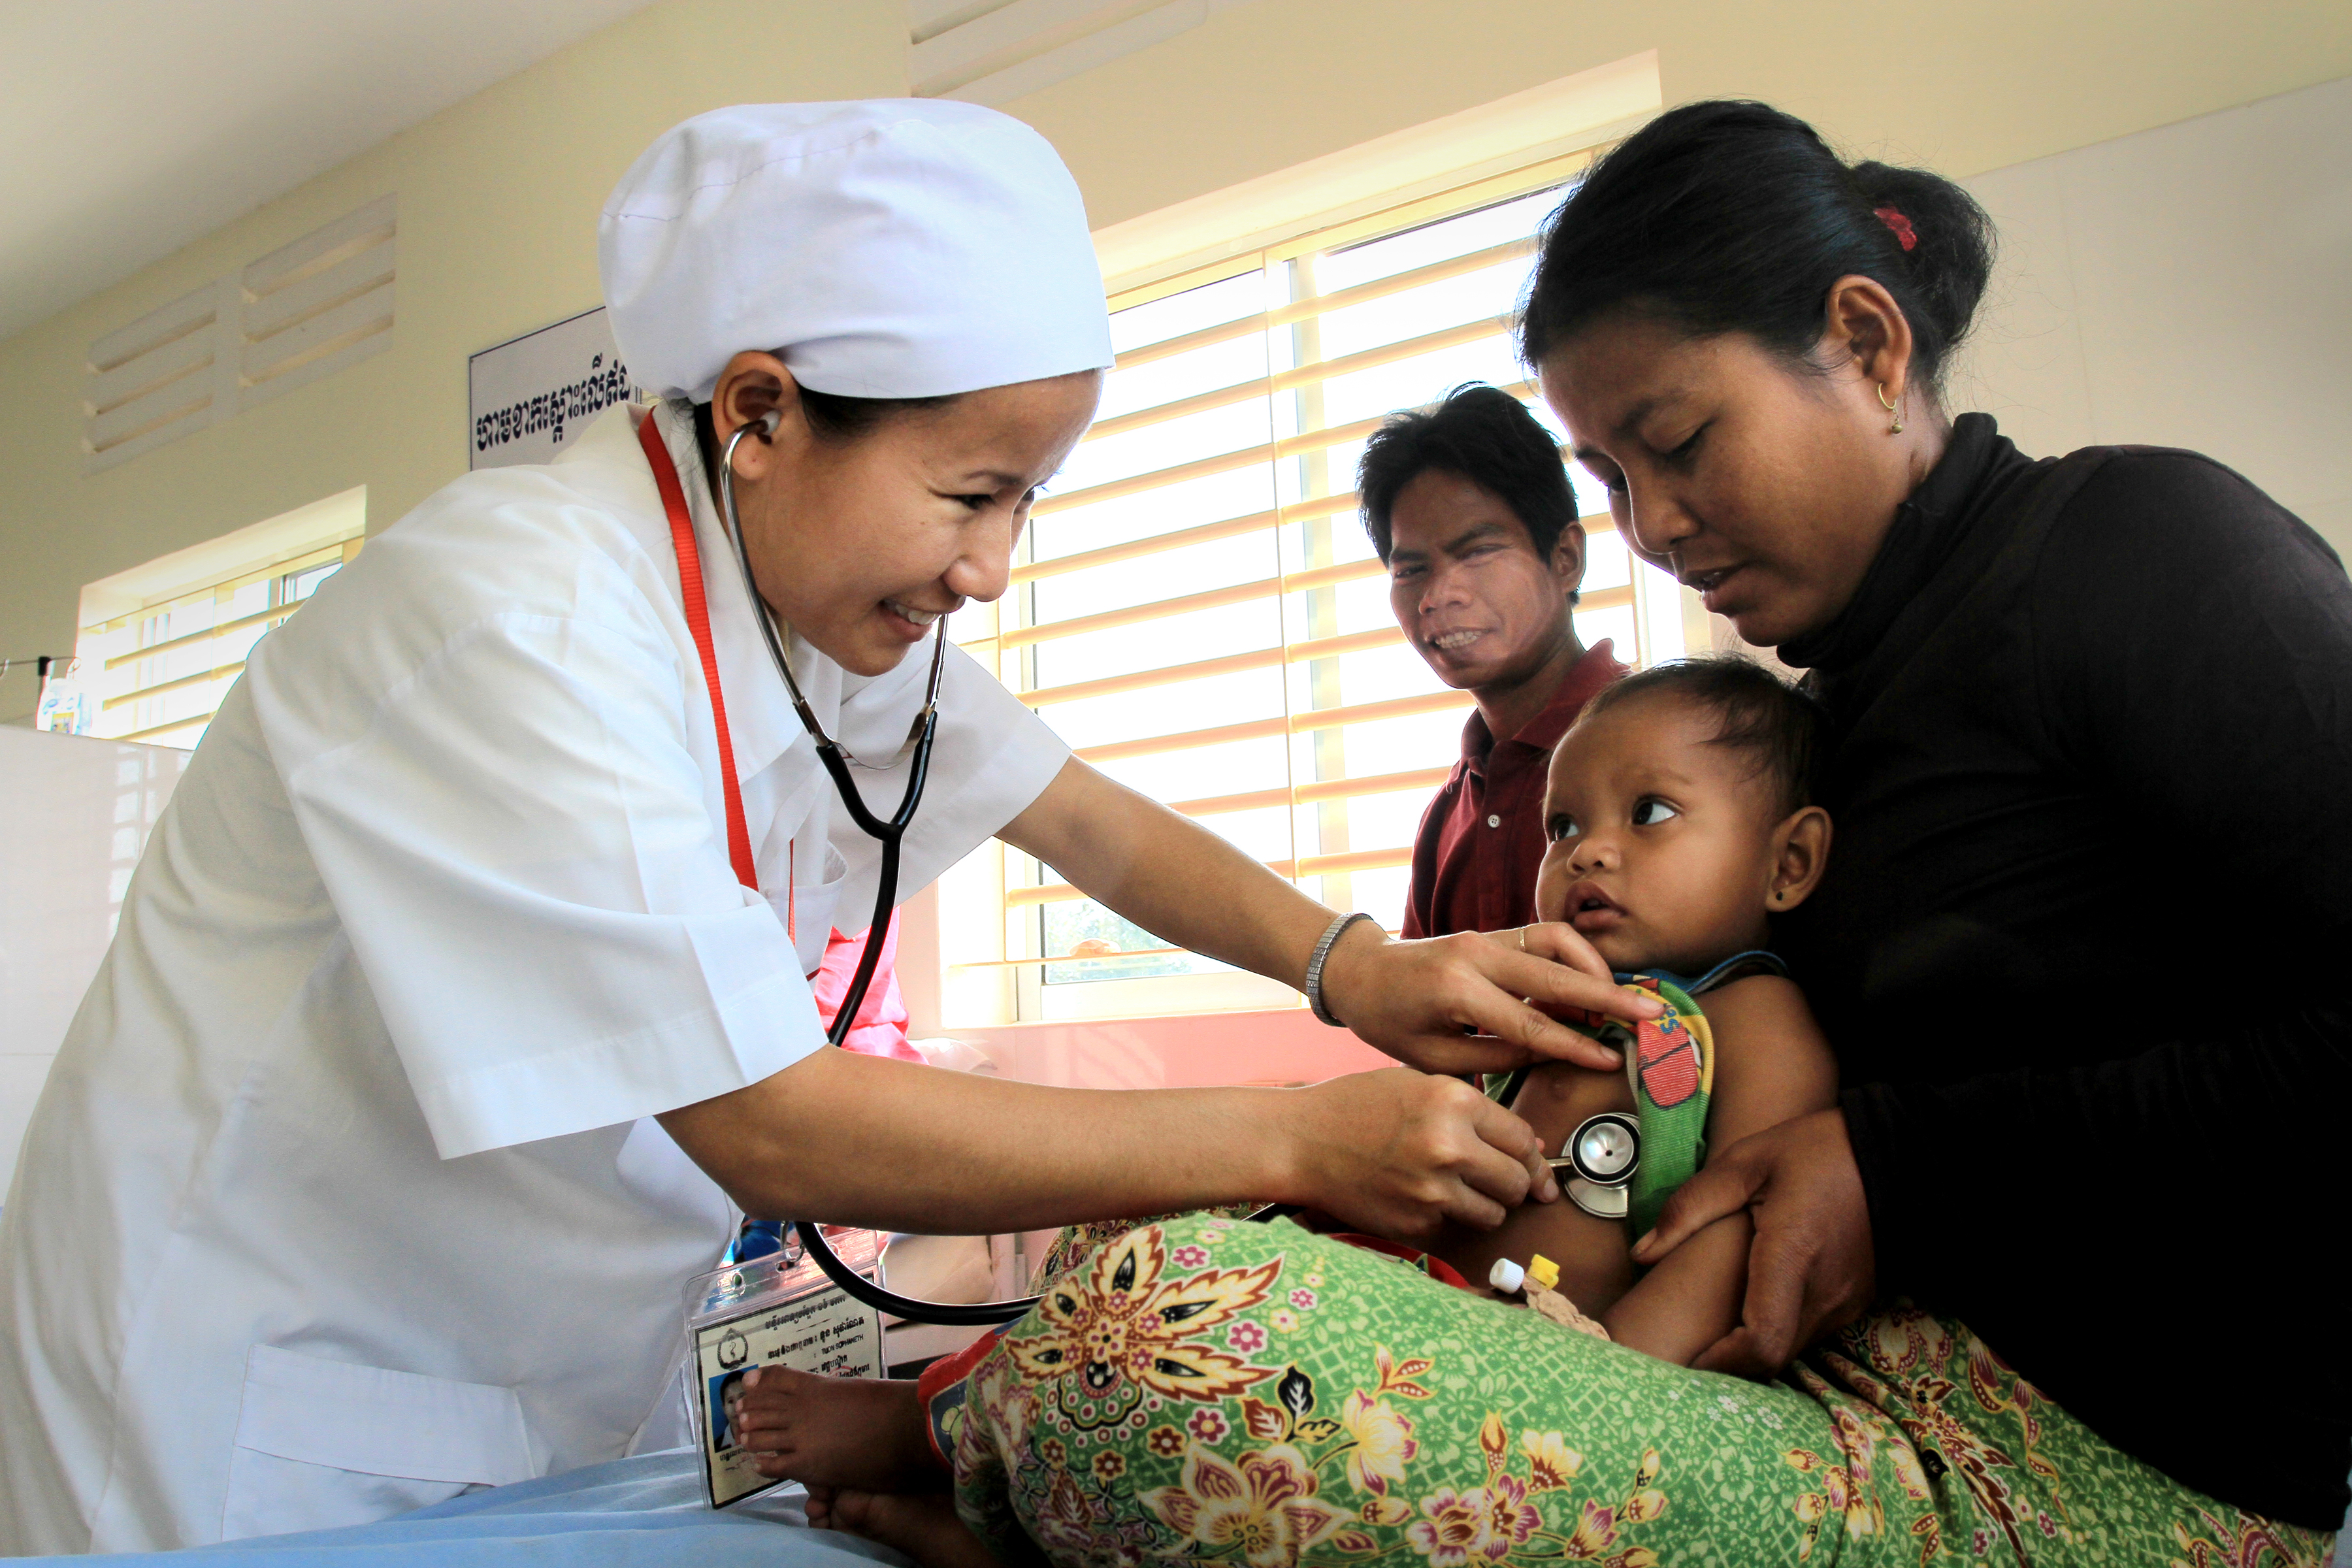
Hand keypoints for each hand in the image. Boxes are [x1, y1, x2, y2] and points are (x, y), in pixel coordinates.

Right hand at [1284, 1068, 1559, 1241]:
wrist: (1301, 1142)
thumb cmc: (1357, 1105)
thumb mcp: (1419, 1086)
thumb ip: (1476, 1112)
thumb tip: (1531, 1147)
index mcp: (1455, 1102)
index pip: (1523, 1139)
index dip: (1533, 1156)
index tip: (1535, 1167)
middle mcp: (1450, 1147)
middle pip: (1517, 1182)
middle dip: (1515, 1184)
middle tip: (1498, 1180)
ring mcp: (1432, 1190)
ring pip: (1494, 1214)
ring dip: (1486, 1205)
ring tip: (1458, 1187)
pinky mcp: (1415, 1222)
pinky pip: (1453, 1226)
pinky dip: (1446, 1216)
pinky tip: (1418, 1195)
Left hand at [1317, 921, 1659, 1074]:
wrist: (1359, 972)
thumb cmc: (1390, 1022)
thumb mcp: (1434, 1058)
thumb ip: (1495, 1058)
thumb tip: (1553, 1056)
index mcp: (1457, 992)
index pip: (1530, 1023)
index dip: (1575, 1045)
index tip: (1611, 1058)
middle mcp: (1476, 955)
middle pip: (1557, 975)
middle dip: (1608, 996)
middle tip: (1651, 1016)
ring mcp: (1485, 936)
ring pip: (1558, 942)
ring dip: (1595, 969)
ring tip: (1619, 1003)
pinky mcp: (1492, 932)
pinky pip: (1545, 936)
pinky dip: (1576, 955)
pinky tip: (1590, 983)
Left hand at [1629, 1107, 1875, 1376]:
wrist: (1896, 1155)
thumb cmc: (1817, 1151)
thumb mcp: (1745, 1162)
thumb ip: (1690, 1206)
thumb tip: (1642, 1253)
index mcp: (1793, 1255)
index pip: (1762, 1341)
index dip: (1723, 1363)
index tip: (1685, 1360)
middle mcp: (1824, 1292)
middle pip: (1772, 1358)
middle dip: (1728, 1364)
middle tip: (1682, 1354)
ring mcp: (1844, 1301)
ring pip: (1791, 1349)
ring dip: (1751, 1350)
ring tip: (1707, 1336)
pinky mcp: (1853, 1301)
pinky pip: (1807, 1332)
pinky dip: (1774, 1333)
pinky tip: (1746, 1315)